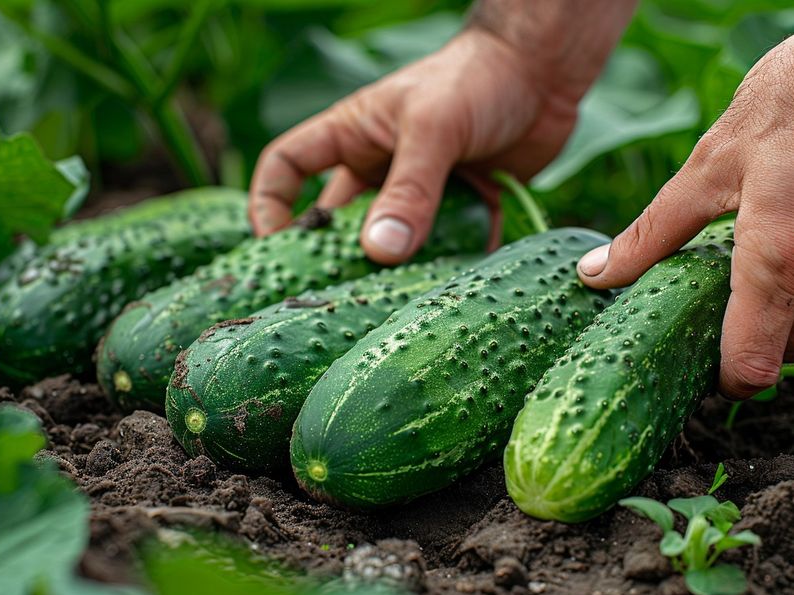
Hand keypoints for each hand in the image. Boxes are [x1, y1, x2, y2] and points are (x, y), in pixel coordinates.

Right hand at [249, 0, 635, 264]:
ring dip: (394, 273)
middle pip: (339, 222)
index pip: (288, 168)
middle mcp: (378, 168)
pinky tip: (452, 293)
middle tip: (336, 298)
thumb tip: (380, 251)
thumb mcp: (433, 127)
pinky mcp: (460, 207)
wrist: (543, 69)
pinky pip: (445, 248)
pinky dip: (449, 270)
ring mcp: (419, 191)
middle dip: (336, 258)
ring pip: (393, 242)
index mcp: (352, 137)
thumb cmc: (475, 78)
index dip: (269, 204)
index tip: (272, 246)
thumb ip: (409, 189)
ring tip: (394, 306)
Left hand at [578, 36, 793, 398]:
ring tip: (753, 298)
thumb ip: (653, 233)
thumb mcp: (706, 170)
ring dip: (784, 324)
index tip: (717, 379)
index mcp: (774, 252)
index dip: (732, 380)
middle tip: (725, 330)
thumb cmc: (780, 110)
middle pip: (791, 351)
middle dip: (761, 348)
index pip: (756, 356)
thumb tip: (594, 275)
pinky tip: (782, 275)